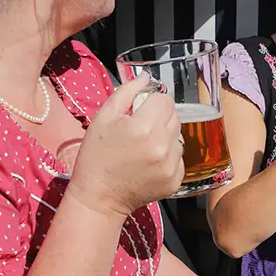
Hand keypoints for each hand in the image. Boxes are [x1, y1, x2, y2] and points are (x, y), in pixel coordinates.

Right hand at [68, 73, 184, 217]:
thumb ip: (127, 92)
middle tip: (141, 130)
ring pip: (178, 136)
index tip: (140, 112)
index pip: (165, 100)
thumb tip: (146, 77)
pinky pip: (179, 157)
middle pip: (174, 116)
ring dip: (165, 137)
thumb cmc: (96, 155)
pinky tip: (150, 163)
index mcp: (144, 127)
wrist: (98, 198)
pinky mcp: (175, 180)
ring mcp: (171, 165)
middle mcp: (162, 145)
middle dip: (160, 118)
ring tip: (145, 147)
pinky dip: (168, 156)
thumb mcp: (104, 117)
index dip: (152, 102)